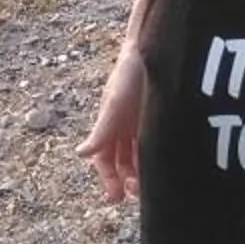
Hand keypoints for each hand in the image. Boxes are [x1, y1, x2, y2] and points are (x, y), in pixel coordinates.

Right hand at [77, 46, 146, 202]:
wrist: (155, 46)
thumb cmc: (130, 72)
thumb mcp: (115, 104)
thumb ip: (102, 130)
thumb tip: (80, 154)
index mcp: (109, 124)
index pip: (104, 158)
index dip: (107, 178)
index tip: (114, 197)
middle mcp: (124, 126)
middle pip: (121, 162)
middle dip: (125, 180)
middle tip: (134, 194)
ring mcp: (143, 122)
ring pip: (139, 156)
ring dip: (140, 173)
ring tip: (148, 186)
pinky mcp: (159, 117)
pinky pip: (155, 144)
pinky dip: (156, 158)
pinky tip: (164, 168)